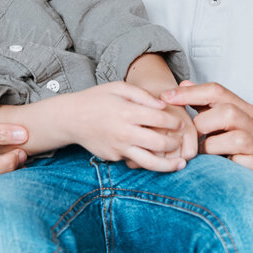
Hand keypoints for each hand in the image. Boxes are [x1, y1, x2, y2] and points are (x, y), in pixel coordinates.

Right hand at [67, 82, 191, 172]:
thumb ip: (143, 95)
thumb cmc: (96, 99)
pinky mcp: (114, 157)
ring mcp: (119, 148)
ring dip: (168, 165)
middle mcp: (124, 132)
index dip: (175, 122)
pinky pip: (135, 161)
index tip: (181, 124)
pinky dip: (148, 160)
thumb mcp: (119, 87)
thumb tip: (164, 105)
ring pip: (149, 162)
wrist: (71, 118)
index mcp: (127, 112)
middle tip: (181, 141)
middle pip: (159, 143)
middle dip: (175, 143)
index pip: (160, 119)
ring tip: (181, 164)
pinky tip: (158, 158)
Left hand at [160, 80, 252, 185]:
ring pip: (235, 139)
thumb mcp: (225, 124)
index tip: (166, 97)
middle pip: (227, 112)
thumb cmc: (243, 148)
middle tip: (192, 136)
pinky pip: (241, 163)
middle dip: (202, 124)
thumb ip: (205, 106)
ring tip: (203, 154)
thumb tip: (184, 84)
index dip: (190, 93)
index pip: (217, 91)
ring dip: (211, 147)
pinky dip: (225, 164)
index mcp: (245, 109)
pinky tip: (217, 167)